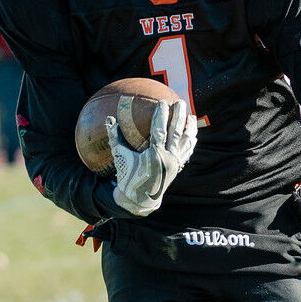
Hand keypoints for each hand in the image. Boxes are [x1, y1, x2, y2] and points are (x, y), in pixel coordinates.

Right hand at [106, 98, 196, 215]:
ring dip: (190, 129)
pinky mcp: (178, 168)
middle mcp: (168, 159)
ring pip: (186, 143)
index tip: (163, 102)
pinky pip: (187, 153)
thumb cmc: (127, 176)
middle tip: (180, 102)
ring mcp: (175, 164)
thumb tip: (109, 119)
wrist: (139, 199)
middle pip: (177, 133)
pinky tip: (192, 135)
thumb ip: (115, 138)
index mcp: (154, 156)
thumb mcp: (120, 157)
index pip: (160, 130)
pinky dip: (191, 143)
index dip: (162, 115)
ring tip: (192, 116)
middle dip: (180, 116)